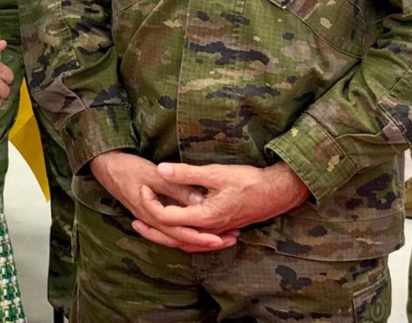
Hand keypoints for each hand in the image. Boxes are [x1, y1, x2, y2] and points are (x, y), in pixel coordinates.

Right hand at [89, 151, 236, 253]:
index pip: (179, 232)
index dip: (200, 236)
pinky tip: (195, 230)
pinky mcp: (148, 213)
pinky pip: (168, 230)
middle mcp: (150, 220)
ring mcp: (148, 218)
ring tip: (217, 239)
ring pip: (174, 237)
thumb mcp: (154, 174)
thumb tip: (201, 202)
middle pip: (179, 240)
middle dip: (203, 242)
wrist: (104, 164)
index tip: (219, 238)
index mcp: (151, 212)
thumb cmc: (127, 167)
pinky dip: (183, 233)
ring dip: (195, 239)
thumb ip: (177, 188)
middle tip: (227, 242)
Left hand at [136, 161, 311, 243]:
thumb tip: (160, 169)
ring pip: (186, 242)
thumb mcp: (215, 173)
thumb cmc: (248, 181)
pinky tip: (176, 231)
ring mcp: (217, 232)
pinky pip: (197, 241)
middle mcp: (210, 229)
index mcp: (205, 217)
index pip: (169, 218)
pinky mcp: (221, 230)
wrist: (277, 192)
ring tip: (149, 228)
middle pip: (174, 237)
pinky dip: (183, 238)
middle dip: (152, 230)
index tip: (142, 187)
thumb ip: (187, 173)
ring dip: (167, 236)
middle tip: (133, 221)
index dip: (151, 204)